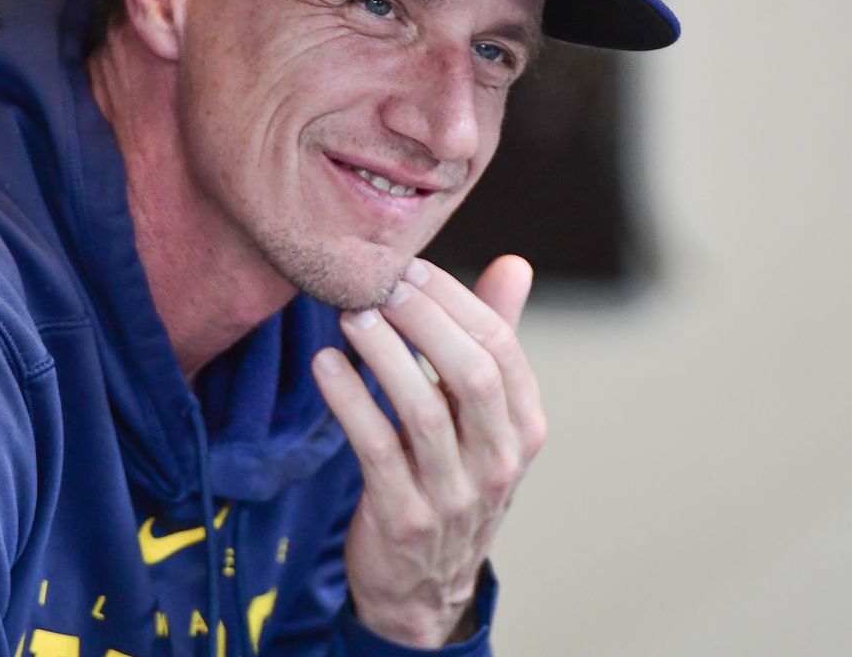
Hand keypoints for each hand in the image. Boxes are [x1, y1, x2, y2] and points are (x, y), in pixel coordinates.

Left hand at [311, 255, 546, 647]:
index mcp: (525, 427)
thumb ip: (494, 340)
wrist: (425, 587)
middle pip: (471, 373)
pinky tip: (326, 364)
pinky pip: (376, 447)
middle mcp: (500, 461)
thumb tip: (514, 264)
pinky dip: (350, 399)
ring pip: (423, 410)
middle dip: (423, 318)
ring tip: (350, 314)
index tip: (411, 267)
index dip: (455, 299)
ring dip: (383, 353)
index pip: (501, 347)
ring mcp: (454, 494)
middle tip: (379, 282)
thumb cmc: (454, 477)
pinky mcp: (404, 517)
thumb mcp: (485, 418)